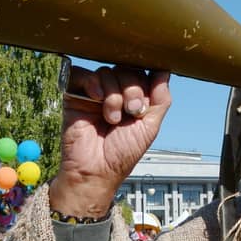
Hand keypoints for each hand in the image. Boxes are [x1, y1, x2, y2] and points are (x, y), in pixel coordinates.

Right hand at [49, 64, 171, 217]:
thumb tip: (165, 70)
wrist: (96, 170)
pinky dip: (92, 82)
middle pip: (126, 70)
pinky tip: (96, 98)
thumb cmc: (122, 153)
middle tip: (130, 112)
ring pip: (107, 71)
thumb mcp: (150, 126)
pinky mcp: (75, 95)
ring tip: (111, 118)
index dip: (145, 85)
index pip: (142, 73)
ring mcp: (95, 92)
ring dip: (113, 94)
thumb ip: (161, 99)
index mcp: (133, 97)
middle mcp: (115, 92)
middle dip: (132, 89)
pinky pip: (82, 74)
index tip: (143, 107)